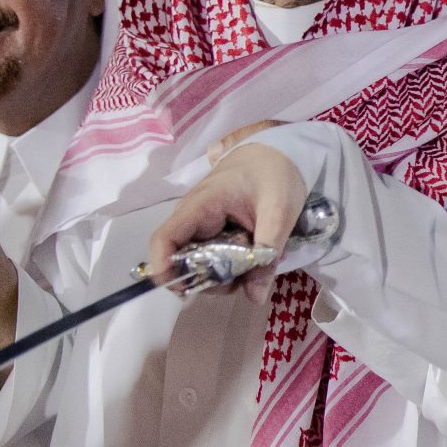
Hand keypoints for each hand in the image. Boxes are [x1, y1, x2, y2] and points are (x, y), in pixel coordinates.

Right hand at [143, 142, 307, 304]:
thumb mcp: (279, 211)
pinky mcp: (217, 230)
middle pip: (183, 260)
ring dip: (224, 275)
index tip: (185, 293)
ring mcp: (204, 224)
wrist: (282, 149)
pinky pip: (215, 256)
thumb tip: (254, 297)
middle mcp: (194, 217)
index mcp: (201, 205)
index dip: (164, 269)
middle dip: (208, 280)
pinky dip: (232, 266)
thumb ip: (268, 252)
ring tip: (256, 266)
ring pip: (200, 263)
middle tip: (244, 280)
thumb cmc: (277, 173)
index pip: (164, 239)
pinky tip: (254, 259)